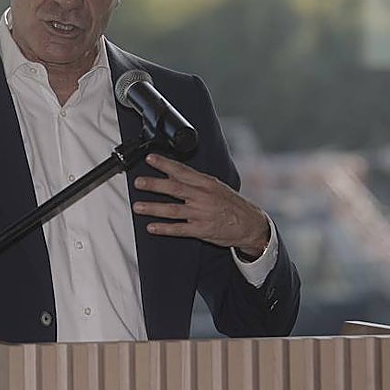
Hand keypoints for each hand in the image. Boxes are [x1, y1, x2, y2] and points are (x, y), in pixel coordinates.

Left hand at [132, 154, 269, 257]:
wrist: (251, 224)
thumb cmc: (231, 204)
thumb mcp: (216, 186)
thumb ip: (194, 181)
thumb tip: (171, 174)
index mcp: (206, 183)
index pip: (182, 171)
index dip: (165, 164)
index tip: (150, 159)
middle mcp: (203, 197)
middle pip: (175, 189)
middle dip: (154, 185)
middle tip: (138, 182)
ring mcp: (201, 214)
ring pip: (173, 210)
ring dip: (153, 208)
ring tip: (138, 207)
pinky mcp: (202, 230)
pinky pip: (179, 229)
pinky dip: (164, 228)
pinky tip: (152, 227)